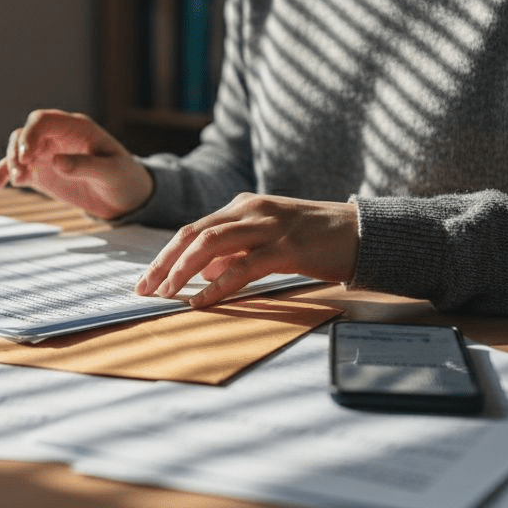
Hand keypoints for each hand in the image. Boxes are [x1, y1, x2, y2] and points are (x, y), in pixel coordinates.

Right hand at [0, 109, 153, 219]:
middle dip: (18, 151)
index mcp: (75, 128)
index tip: (27, 157)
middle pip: (25, 134)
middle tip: (21, 174)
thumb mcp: (111, 172)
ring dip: (9, 164)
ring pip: (17, 151)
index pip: (43, 121)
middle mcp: (57, 137)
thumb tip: (57, 162)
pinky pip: (15, 172)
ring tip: (15, 181)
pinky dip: (1, 179)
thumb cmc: (124, 178)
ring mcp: (46, 155)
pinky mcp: (41, 173)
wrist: (125, 198)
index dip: (30, 134)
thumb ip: (86, 166)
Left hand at [136, 193, 358, 308]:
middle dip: (164, 263)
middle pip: (193, 234)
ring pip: (211, 245)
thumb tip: (203, 273)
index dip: (165, 255)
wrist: (363, 232)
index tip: (147, 279)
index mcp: (243, 206)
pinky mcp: (288, 248)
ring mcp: (269, 226)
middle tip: (144, 289)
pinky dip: (218, 286)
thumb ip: (235, 250)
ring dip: (183, 272)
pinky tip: (202, 301)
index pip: (193, 229)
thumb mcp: (268, 238)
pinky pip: (243, 267)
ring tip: (166, 295)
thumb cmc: (315, 239)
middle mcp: (250, 210)